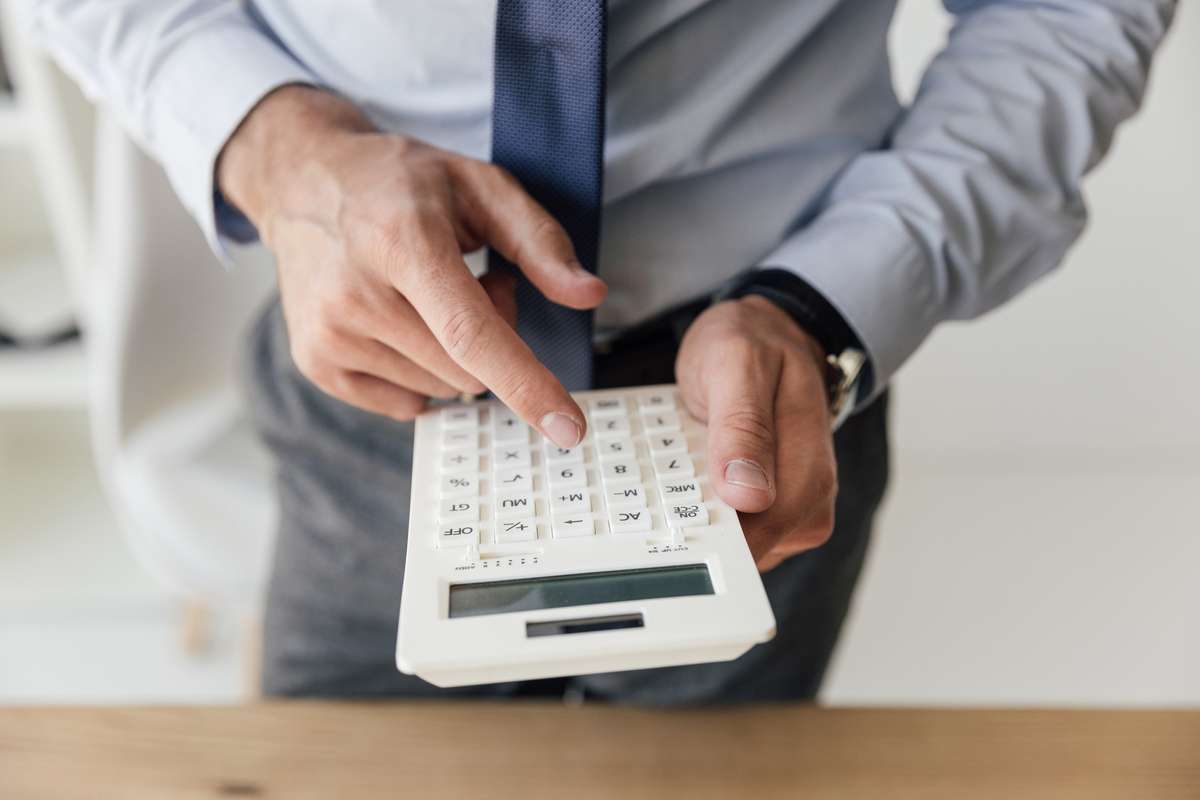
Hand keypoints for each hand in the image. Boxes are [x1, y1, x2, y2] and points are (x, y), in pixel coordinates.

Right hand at [216, 86, 605, 446]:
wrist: (301, 180)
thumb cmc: (400, 182)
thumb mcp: (479, 185)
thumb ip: (540, 241)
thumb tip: (589, 295)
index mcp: (400, 243)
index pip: (470, 333)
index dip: (526, 384)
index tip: (568, 428)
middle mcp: (355, 294)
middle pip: (468, 369)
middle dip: (495, 337)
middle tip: (477, 282)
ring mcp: (328, 334)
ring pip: (442, 389)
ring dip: (458, 354)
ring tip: (431, 293)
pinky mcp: (315, 362)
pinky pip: (407, 403)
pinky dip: (424, 372)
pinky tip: (404, 320)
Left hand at [676, 295, 837, 570]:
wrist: (768, 333)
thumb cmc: (753, 343)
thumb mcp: (737, 365)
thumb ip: (743, 428)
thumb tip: (750, 496)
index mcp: (811, 465)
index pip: (766, 533)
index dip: (718, 543)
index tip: (670, 534)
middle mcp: (812, 497)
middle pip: (752, 550)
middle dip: (701, 530)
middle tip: (657, 501)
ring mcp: (796, 507)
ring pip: (742, 546)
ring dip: (701, 522)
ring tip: (672, 484)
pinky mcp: (777, 509)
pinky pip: (737, 529)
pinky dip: (707, 511)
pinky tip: (687, 486)